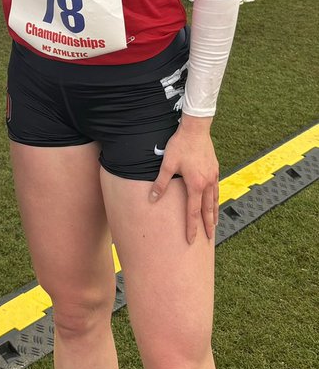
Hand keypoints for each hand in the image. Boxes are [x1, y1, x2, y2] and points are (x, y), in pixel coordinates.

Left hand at [148, 115, 218, 242]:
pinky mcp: (214, 169)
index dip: (192, 227)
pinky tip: (214, 201)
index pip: (193, 212)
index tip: (192, 240)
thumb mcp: (167, 164)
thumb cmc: (180, 145)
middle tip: (210, 238)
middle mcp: (207, 183)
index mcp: (195, 185)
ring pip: (214, 200)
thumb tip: (152, 198)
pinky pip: (216, 189)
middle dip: (208, 225)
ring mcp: (213, 176)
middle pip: (208, 209)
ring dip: (214, 213)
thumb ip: (161, 183)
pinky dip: (216, 199)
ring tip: (214, 224)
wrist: (196, 129)